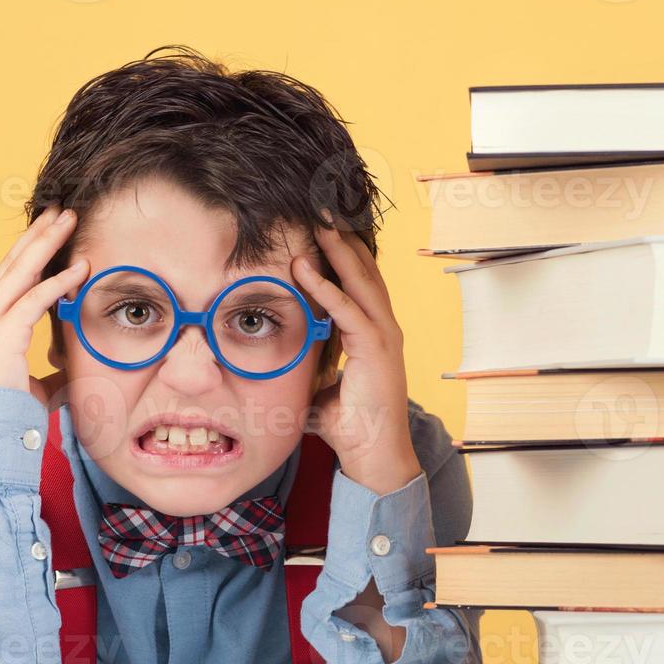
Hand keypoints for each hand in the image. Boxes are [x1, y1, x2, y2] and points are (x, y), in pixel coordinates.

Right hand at [0, 204, 88, 407]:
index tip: (49, 230)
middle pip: (12, 263)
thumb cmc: (6, 416)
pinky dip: (57, 284)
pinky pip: (33, 302)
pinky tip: (79, 270)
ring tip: (68, 220)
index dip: (30, 251)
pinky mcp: (0, 337)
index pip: (10, 278)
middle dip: (37, 234)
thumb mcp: (36, 389)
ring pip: (19, 272)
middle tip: (59, 209)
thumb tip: (76, 372)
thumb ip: (54, 374)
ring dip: (45, 243)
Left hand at [292, 218, 421, 495]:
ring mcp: (385, 338)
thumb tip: (279, 365)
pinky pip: (347, 312)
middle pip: (365, 272)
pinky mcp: (375, 352)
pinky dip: (326, 288)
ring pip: (361, 282)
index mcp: (374, 334)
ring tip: (319, 222)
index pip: (360, 282)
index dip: (345, 254)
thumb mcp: (322, 388)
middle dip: (345, 239)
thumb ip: (308, 368)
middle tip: (324, 207)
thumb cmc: (351, 426)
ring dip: (338, 251)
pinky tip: (305, 269)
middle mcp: (385, 329)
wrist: (374, 457)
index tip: (326, 227)